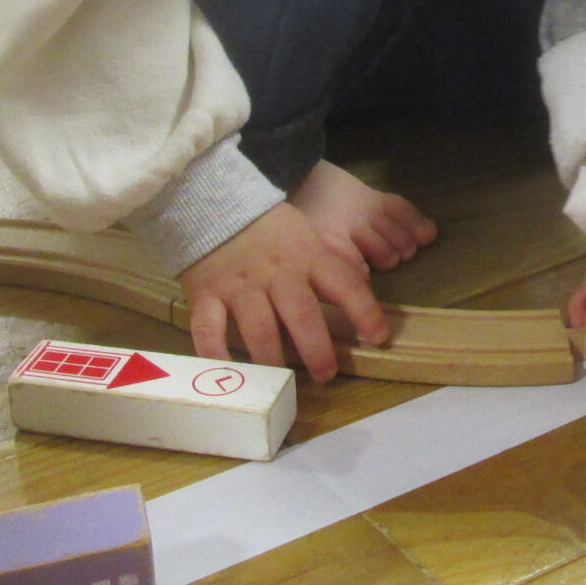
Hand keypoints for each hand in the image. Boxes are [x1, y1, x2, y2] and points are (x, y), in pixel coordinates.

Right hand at [181, 203, 388, 382]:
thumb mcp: (307, 236)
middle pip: (301, 314)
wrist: (214, 203)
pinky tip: (226, 376)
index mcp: (307, 257)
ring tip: (280, 381)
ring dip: (272, 359)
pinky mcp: (206, 295)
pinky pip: (208, 331)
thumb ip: (332, 262)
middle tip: (326, 375)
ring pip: (258, 328)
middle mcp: (276, 274)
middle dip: (317, 349)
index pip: (344, 284)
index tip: (379, 338)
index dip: (365, 311)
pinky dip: (215, 357)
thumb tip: (362, 284)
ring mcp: (239, 286)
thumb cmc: (269, 228)